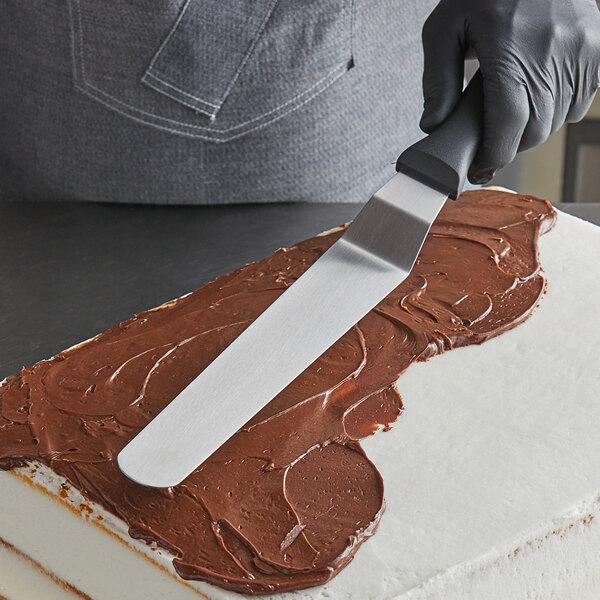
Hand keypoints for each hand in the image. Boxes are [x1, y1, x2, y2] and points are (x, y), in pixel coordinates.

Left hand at [420, 0, 599, 183]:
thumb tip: (434, 125)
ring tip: (509, 114)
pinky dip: (556, 112)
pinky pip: (579, 105)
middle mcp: (553, 48)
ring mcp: (582, 49)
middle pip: (534, 130)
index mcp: (510, 44)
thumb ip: (437, 80)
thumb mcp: (444, 28)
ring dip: (531, 130)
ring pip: (556, 122)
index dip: (494, 153)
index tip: (478, 166)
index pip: (509, 122)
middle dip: (509, 145)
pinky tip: (535, 96)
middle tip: (488, 142)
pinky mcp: (598, 49)